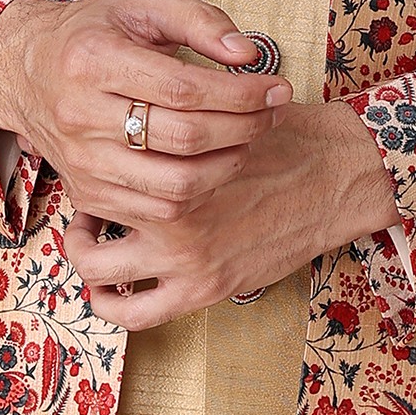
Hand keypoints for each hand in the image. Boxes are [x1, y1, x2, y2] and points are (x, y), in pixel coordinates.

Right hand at [0, 0, 290, 227]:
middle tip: (274, 112)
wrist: (26, 69)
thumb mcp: (143, 2)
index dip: (240, 93)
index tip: (277, 86)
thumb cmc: (95, 30)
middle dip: (244, 128)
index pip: (184, 89)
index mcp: (93, 59)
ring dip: (227, 166)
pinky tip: (216, 163)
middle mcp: (81, 115)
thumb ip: (199, 20)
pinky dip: (197, 194)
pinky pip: (155, 210)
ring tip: (251, 139)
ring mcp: (81, 162)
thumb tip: (248, 53)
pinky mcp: (86, 193)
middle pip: (183, 139)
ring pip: (172, 186)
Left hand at [62, 99, 400, 328]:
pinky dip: (113, 302)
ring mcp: (184, 257)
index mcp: (173, 158)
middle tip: (89, 199)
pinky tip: (116, 283)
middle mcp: (169, 211)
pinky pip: (134, 313)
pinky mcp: (202, 290)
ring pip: (97, 269)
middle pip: (88, 212)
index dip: (94, 157)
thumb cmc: (283, 136)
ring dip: (87, 253)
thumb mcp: (226, 110)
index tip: (99, 155)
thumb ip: (181, 114)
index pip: (103, 162)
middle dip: (81, 206)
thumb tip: (140, 100)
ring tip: (95, 238)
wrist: (334, 176)